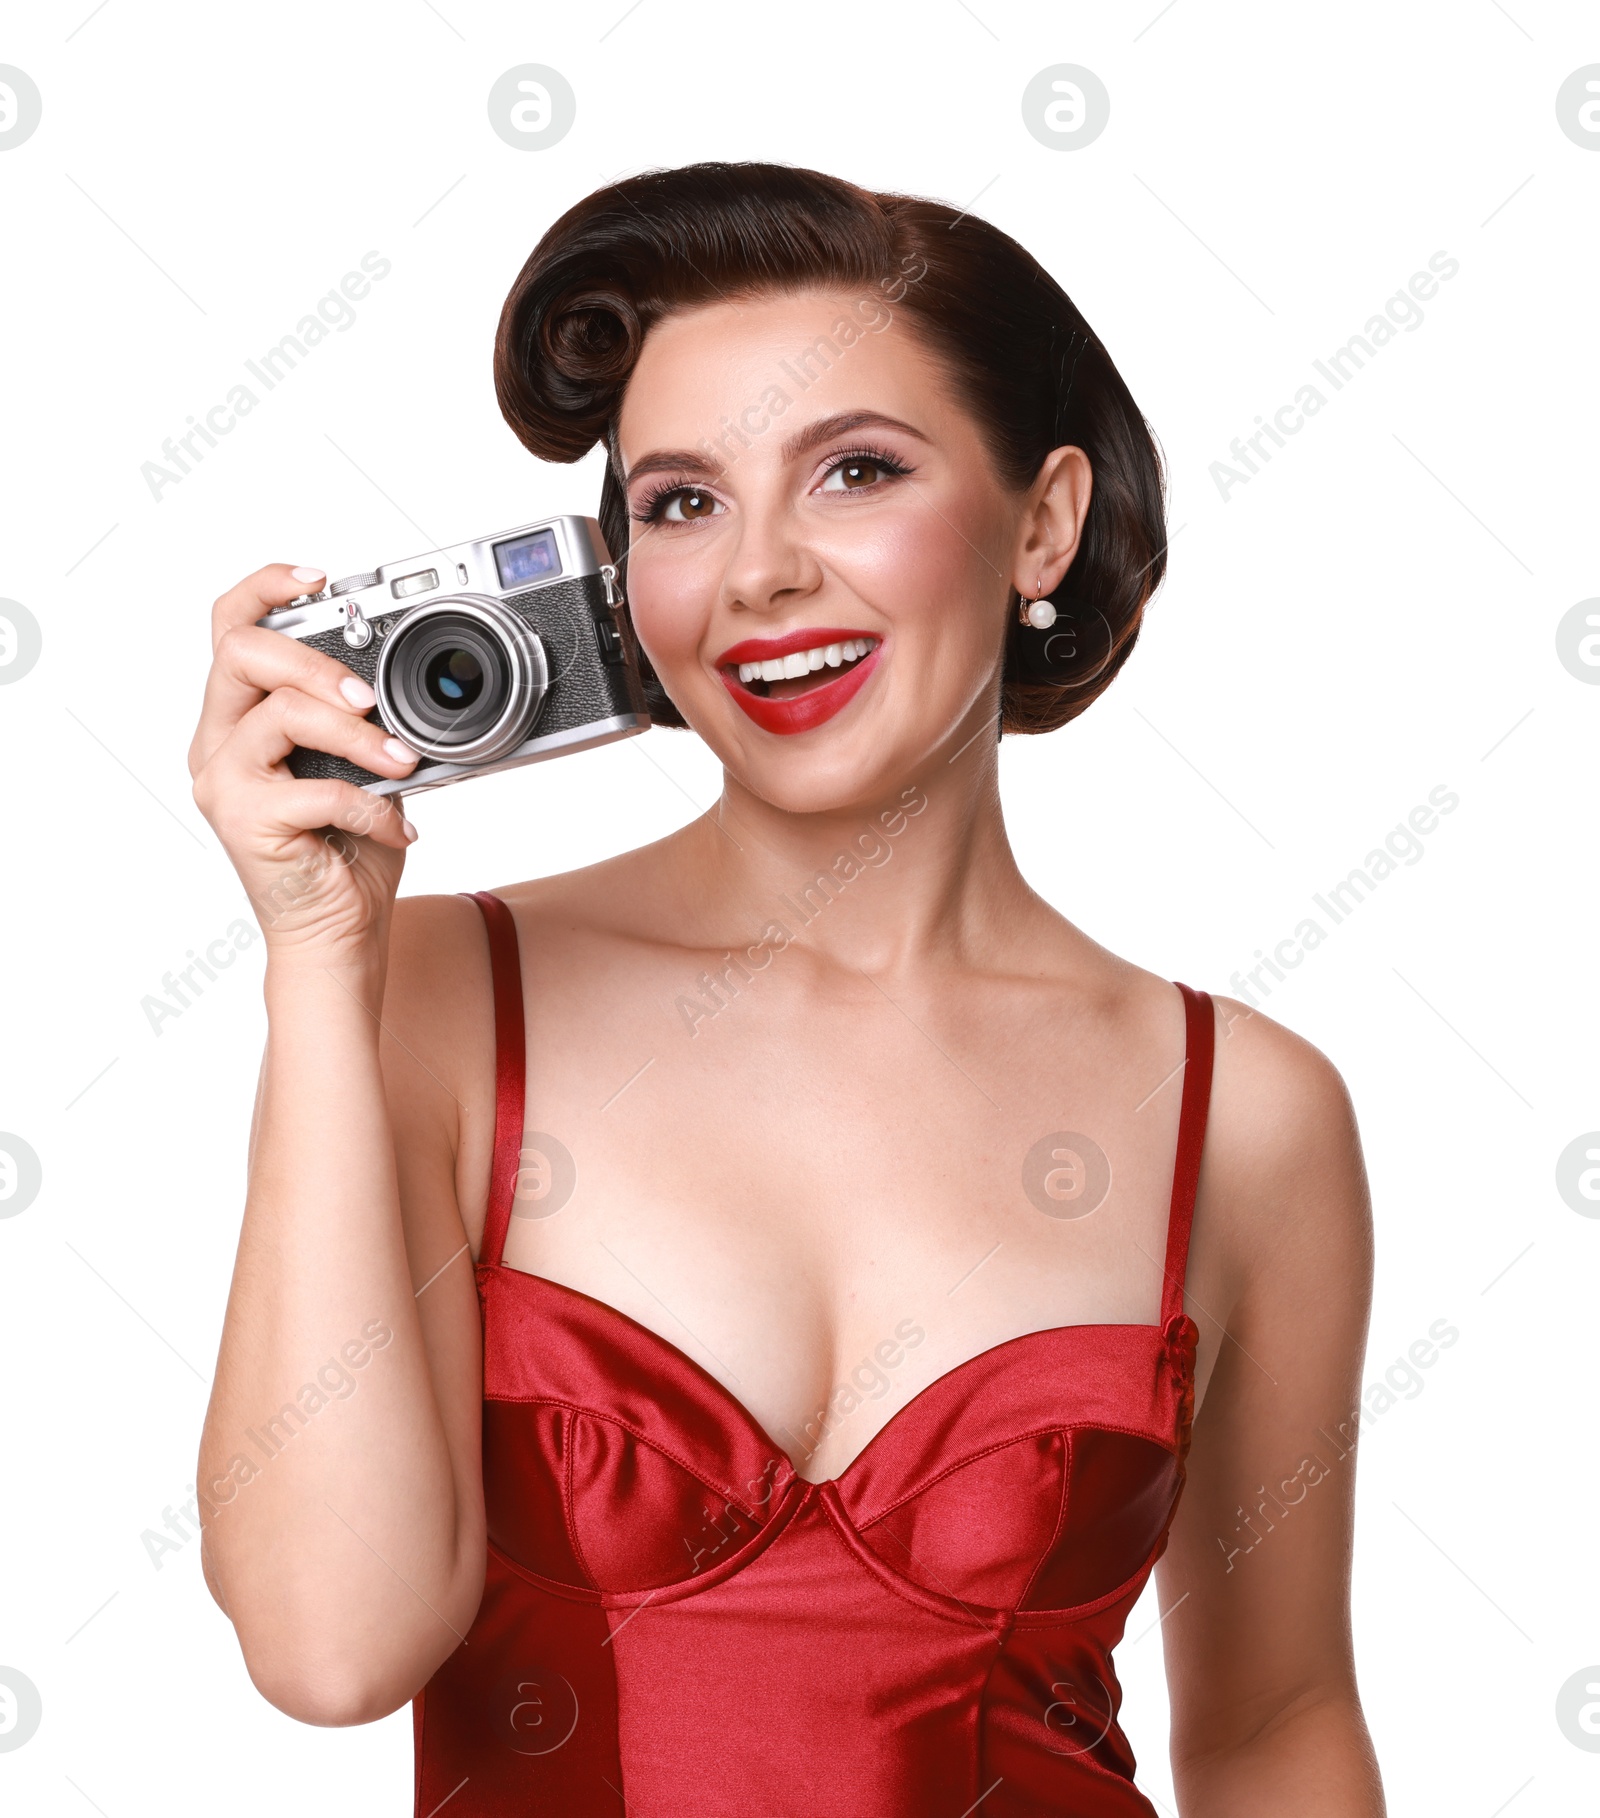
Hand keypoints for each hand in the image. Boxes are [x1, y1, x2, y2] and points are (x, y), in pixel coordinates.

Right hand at [190, 564, 420, 962]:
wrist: (339, 935)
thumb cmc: (351, 852)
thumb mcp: (365, 768)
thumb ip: (364, 721)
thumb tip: (410, 682)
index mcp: (240, 720)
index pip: (230, 628)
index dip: (267, 588)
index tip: (321, 579)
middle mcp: (217, 743)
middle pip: (240, 653)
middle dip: (315, 661)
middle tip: (370, 697)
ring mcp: (223, 781)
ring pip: (283, 714)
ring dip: (359, 736)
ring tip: (402, 764)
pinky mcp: (243, 820)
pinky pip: (315, 787)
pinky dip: (371, 804)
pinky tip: (397, 826)